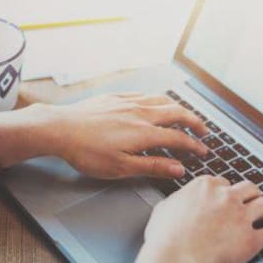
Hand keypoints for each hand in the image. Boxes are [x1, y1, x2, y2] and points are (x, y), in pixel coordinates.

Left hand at [44, 93, 209, 178]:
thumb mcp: (121, 167)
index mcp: (144, 133)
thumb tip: (178, 169)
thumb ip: (152, 167)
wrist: (59, 129)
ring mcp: (127, 102)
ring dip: (178, 108)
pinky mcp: (114, 97)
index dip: (193, 146)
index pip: (178, 138)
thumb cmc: (86, 152)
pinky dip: (157, 100)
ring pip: (162, 100)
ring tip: (184, 116)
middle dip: (194, 122)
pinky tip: (154, 103)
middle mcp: (140, 113)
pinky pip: (144, 94)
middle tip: (203, 131)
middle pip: (176, 113)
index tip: (202, 152)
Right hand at [143, 176, 262, 262]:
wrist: (175, 259)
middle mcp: (226, 197)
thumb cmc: (164, 238)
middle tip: (252, 203)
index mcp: (205, 187)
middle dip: (251, 196)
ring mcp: (241, 217)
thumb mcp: (163, 209)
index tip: (226, 199)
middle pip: (249, 188)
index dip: (225, 192)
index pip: (223, 183)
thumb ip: (177, 200)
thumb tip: (179, 202)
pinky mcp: (251, 240)